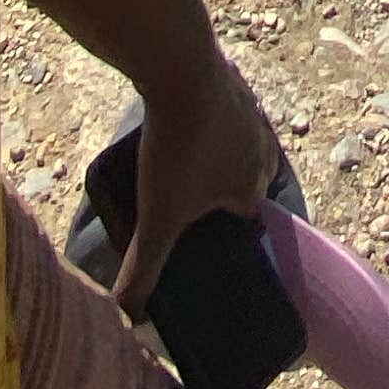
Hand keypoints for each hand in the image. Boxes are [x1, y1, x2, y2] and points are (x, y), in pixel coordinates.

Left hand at [119, 46, 282, 318]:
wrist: (180, 67)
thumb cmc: (177, 151)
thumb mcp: (156, 221)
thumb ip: (144, 273)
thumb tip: (125, 320)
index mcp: (251, 185)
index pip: (248, 218)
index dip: (226, 230)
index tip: (201, 235)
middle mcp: (262, 146)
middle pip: (249, 174)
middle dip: (226, 188)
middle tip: (190, 198)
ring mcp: (249, 108)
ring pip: (240, 138)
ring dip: (220, 149)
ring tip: (184, 159)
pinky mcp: (230, 77)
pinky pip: (224, 105)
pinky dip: (208, 115)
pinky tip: (179, 117)